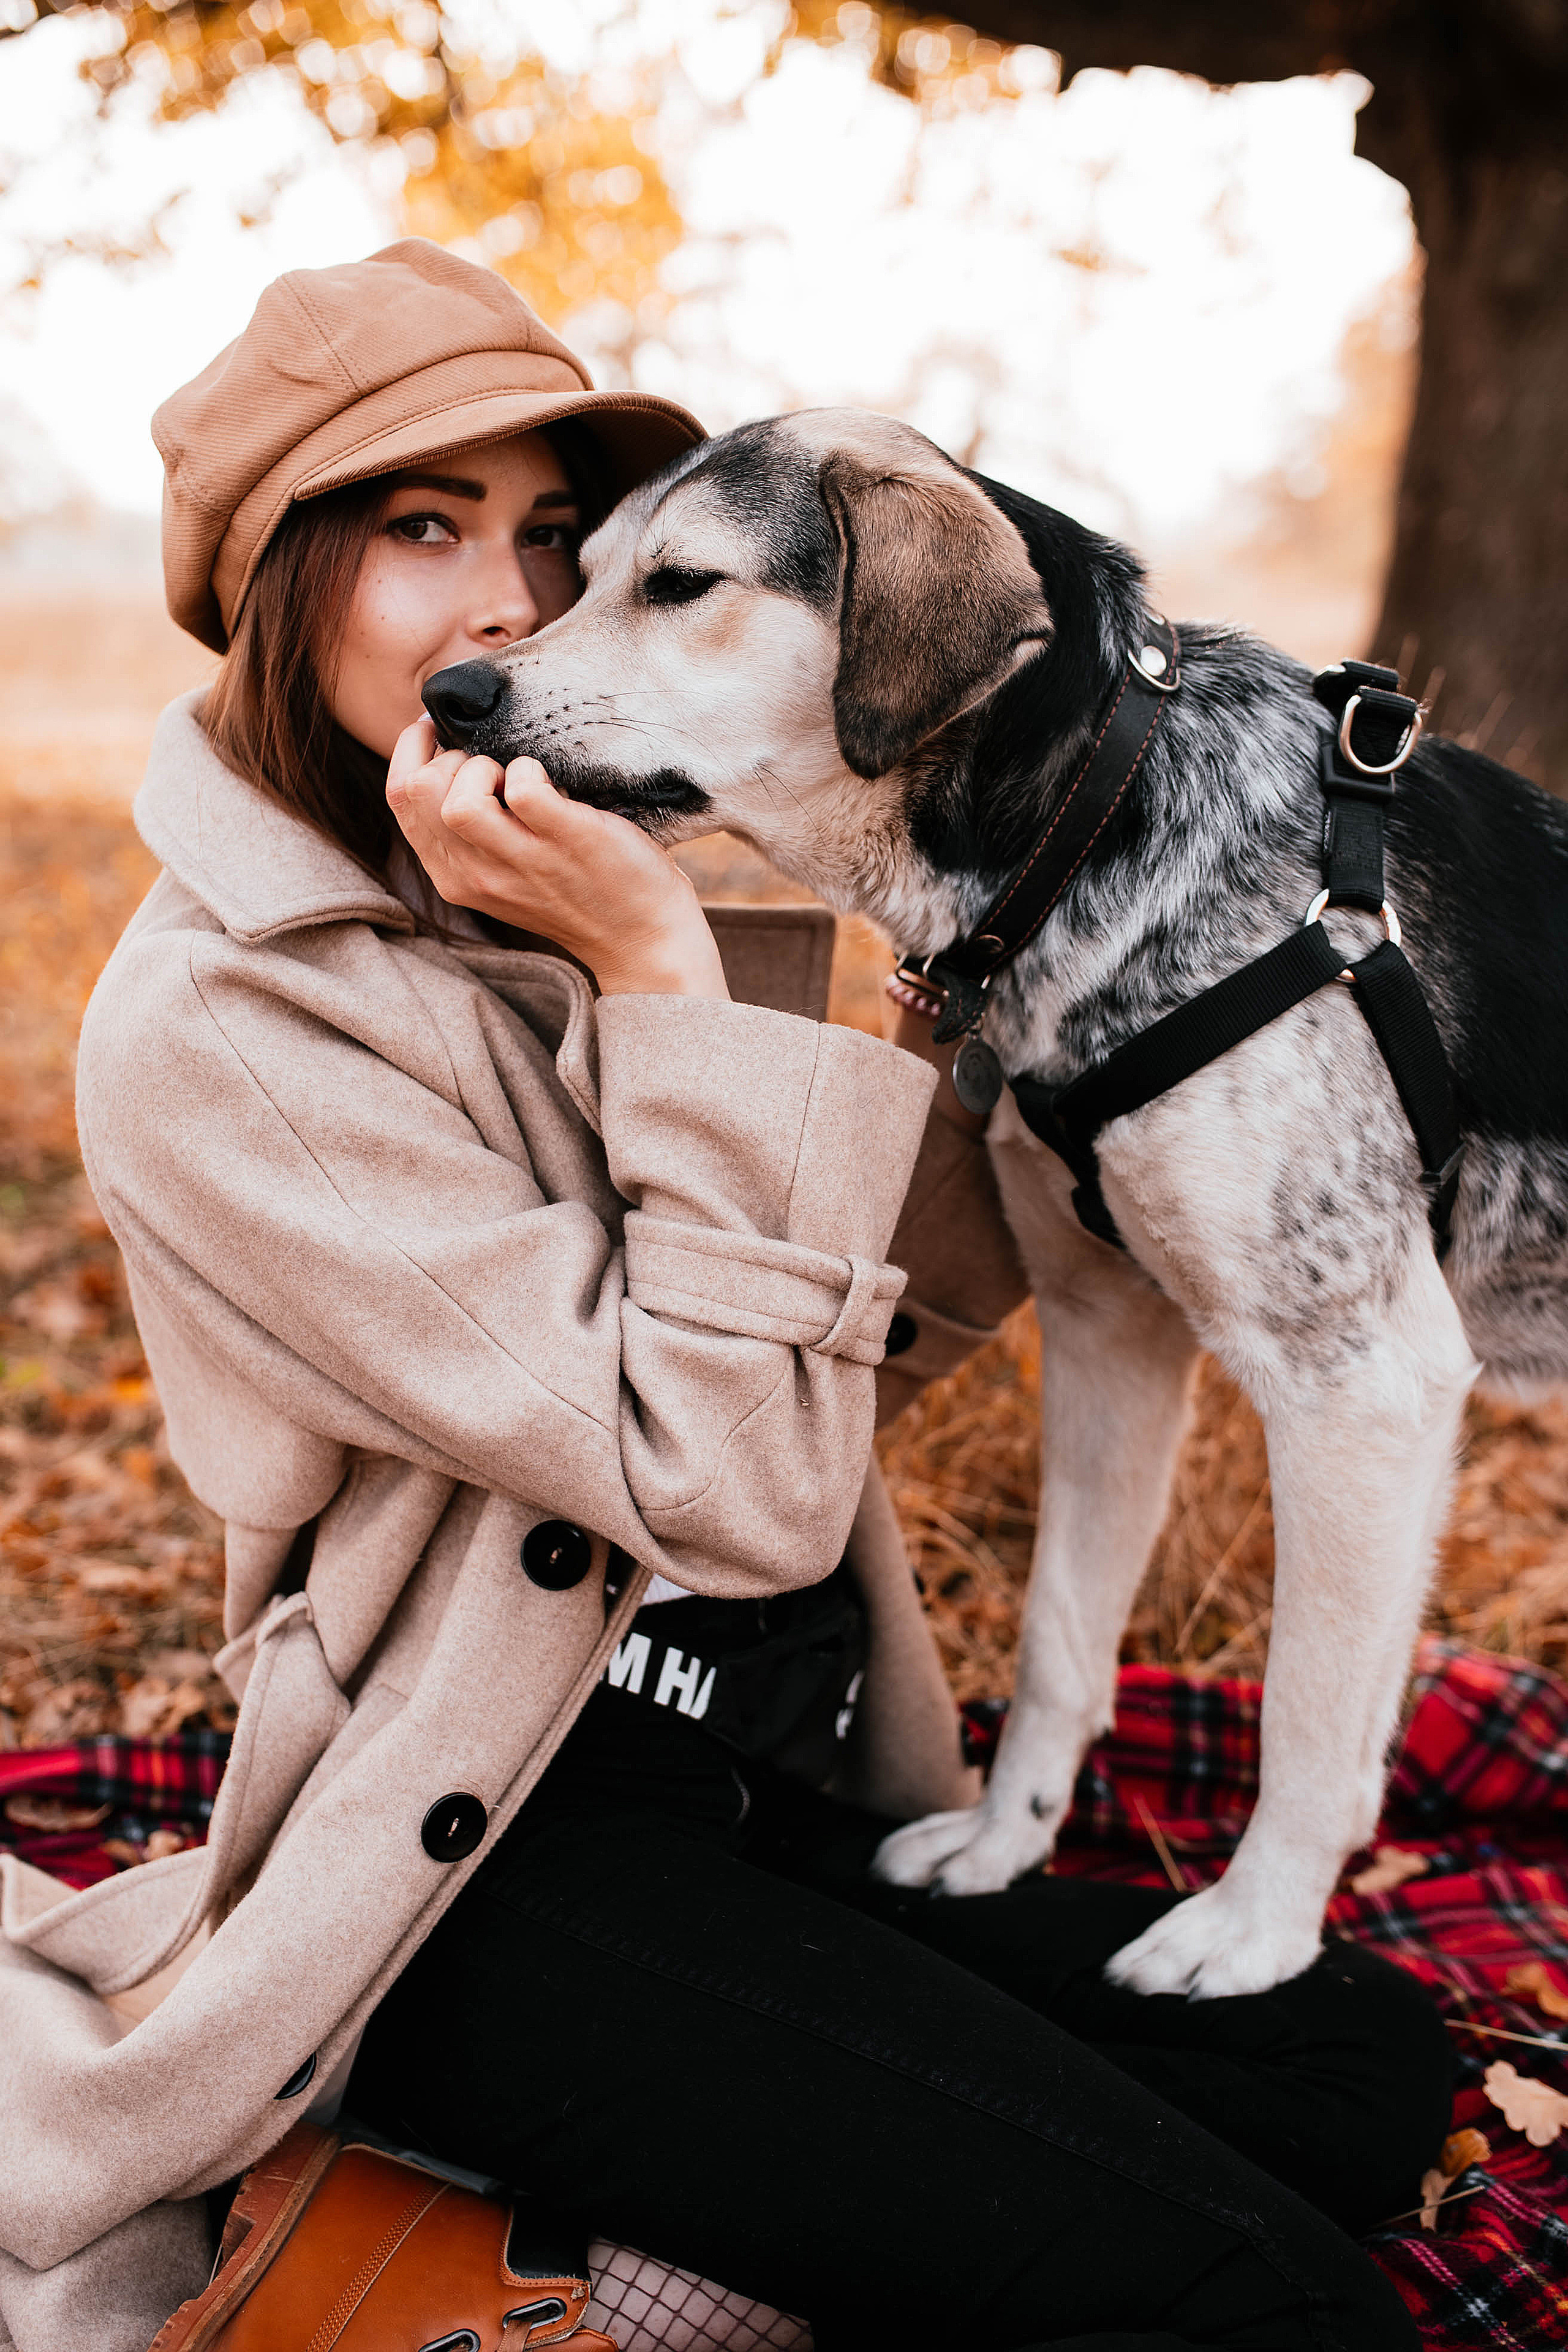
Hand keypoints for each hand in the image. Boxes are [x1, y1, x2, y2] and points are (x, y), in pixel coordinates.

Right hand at [386, 718, 728, 1000]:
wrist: (639, 936)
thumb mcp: (501, 870)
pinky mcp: (566, 842)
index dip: (413, 749)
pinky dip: (534, 770)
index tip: (441, 731)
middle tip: (490, 763)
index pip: (398, 798)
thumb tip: (448, 752)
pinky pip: (524, 788)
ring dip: (483, 767)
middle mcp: (477, 875)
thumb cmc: (573, 889)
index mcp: (453, 876)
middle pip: (417, 792)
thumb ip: (470, 829)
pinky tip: (553, 785)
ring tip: (514, 775)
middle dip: (448, 755)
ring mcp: (522, 861)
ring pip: (458, 801)